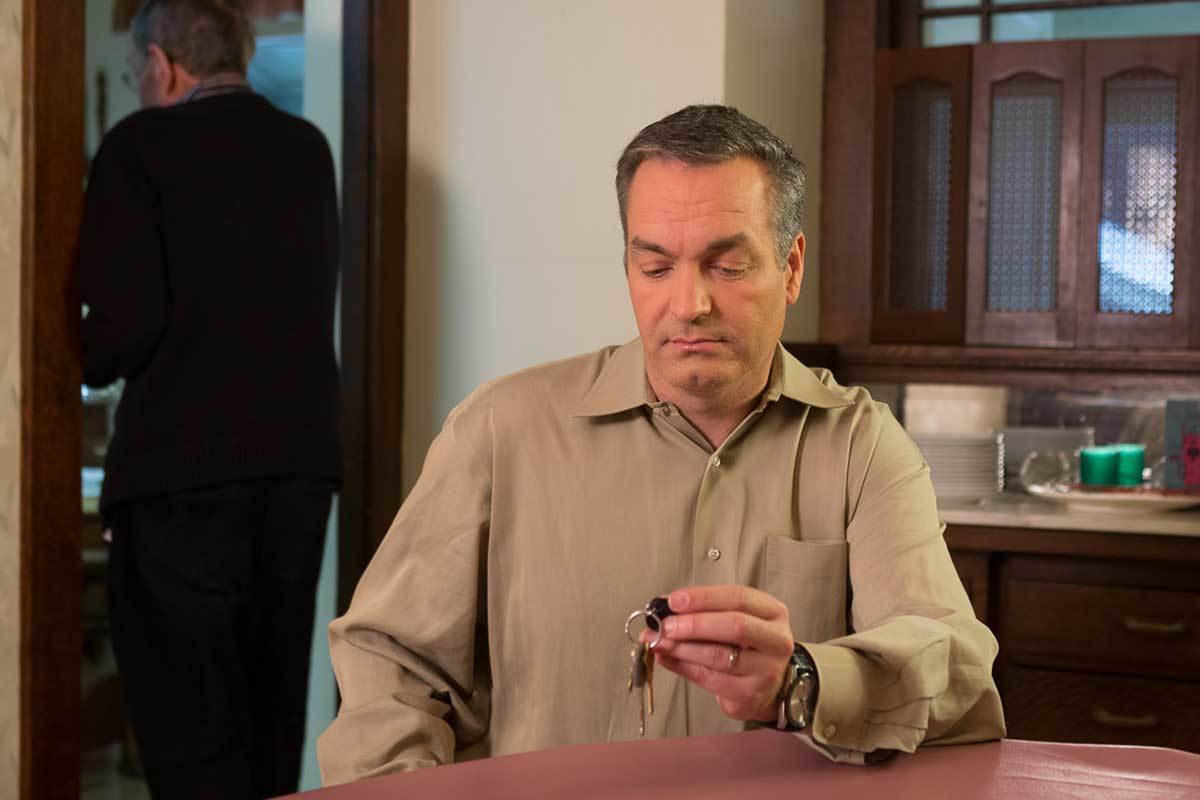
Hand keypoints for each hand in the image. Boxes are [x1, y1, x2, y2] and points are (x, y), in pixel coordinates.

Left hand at [647, 585, 793, 722]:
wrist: (767, 685)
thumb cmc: (746, 645)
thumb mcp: (734, 618)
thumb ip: (703, 610)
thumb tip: (662, 606)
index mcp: (773, 612)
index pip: (738, 597)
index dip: (703, 598)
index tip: (674, 600)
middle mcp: (776, 640)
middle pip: (734, 626)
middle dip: (693, 624)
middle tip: (665, 625)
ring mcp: (766, 670)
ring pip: (719, 656)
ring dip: (682, 647)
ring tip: (659, 641)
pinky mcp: (749, 694)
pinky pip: (710, 679)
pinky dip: (683, 666)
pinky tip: (667, 658)